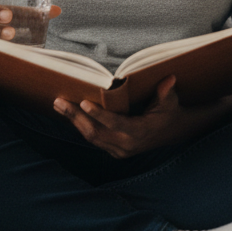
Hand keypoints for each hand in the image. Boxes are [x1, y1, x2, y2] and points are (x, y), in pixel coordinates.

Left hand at [53, 76, 231, 158]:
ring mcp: (120, 151)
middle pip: (95, 132)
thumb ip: (166, 92)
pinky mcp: (115, 151)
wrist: (173, 132)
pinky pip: (95, 139)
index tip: (83, 102)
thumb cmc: (170, 112)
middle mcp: (127, 145)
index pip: (115, 124)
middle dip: (75, 117)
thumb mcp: (170, 102)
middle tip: (59, 101)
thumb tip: (170, 79)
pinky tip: (71, 114)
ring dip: (74, 122)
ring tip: (59, 105)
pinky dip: (82, 126)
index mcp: (139, 132)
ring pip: (92, 137)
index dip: (98, 114)